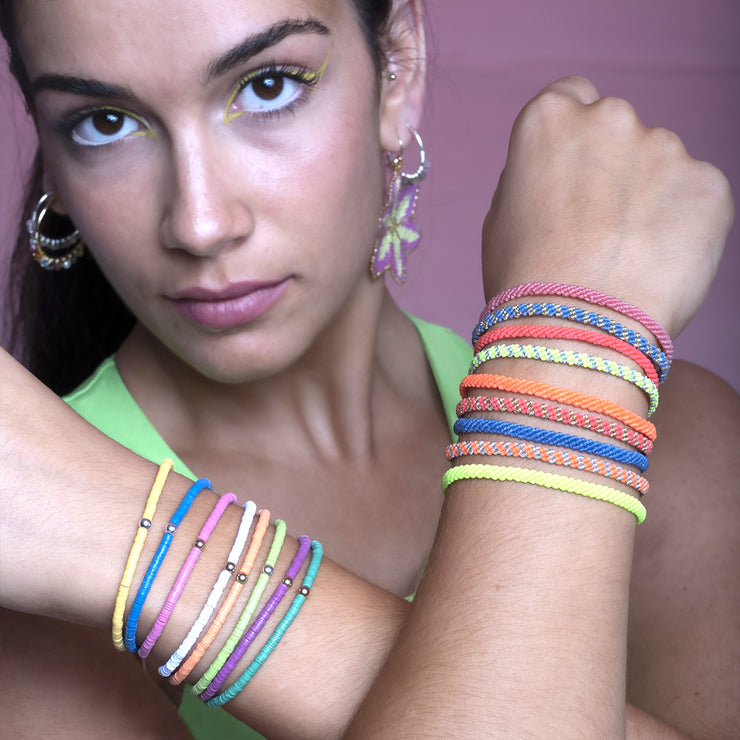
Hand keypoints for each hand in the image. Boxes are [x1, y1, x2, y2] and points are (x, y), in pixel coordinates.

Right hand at [482, 76, 733, 336]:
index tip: (575, 172)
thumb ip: (533, 177)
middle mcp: (611, 118)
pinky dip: (682, 224)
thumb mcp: (500, 217)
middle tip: (600, 226)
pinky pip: (694, 197)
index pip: (571, 97)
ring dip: (649, 197)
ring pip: (660, 165)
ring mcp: (665, 148)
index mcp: (549, 119)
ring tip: (628, 255)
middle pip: (618, 131)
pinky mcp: (708, 185)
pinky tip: (656, 263)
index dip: (573, 139)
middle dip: (613, 167)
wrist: (574, 328)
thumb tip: (557, 176)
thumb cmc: (524, 280)